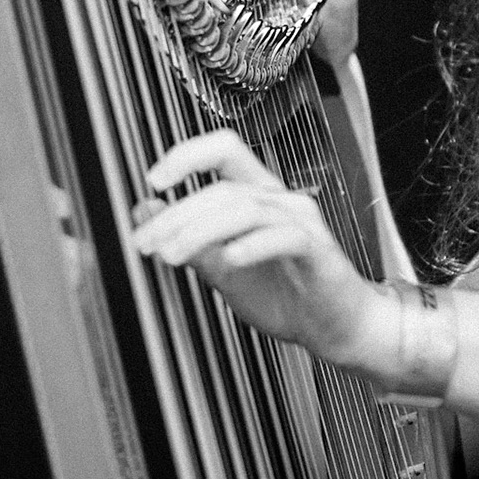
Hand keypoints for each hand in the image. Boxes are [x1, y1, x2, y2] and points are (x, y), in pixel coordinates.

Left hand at [132, 129, 389, 367]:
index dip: (188, 155)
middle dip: (178, 214)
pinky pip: (285, 237)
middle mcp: (281, 200)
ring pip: (246, 208)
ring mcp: (302, 223)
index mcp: (258, 195)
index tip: (154, 179)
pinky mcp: (319, 251)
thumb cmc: (284, 295)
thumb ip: (187, 239)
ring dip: (201, 231)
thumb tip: (144, 210)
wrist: (334, 329)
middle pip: (224, 188)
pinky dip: (253, 245)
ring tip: (173, 256)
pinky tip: (230, 259)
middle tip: (147, 243)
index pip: (224, 150)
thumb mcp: (222, 268)